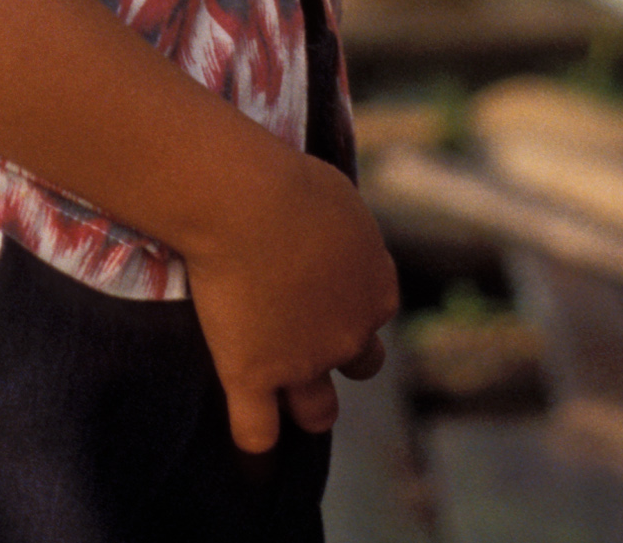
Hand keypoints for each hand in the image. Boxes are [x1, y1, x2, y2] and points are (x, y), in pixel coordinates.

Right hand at [178, 148, 399, 452]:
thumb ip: (341, 229)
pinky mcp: (253, 375)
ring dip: (307, 406)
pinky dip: (254, 439)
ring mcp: (302, 362)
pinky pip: (256, 431)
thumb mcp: (337, 198)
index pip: (372, 311)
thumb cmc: (288, 181)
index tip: (316, 283)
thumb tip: (327, 226)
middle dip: (334, 353)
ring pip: (318, 412)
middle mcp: (349, 334)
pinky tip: (247, 440)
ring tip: (280, 395)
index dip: (346, 301)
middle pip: (359, 364)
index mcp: (376, 288)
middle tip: (298, 331)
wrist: (246, 201)